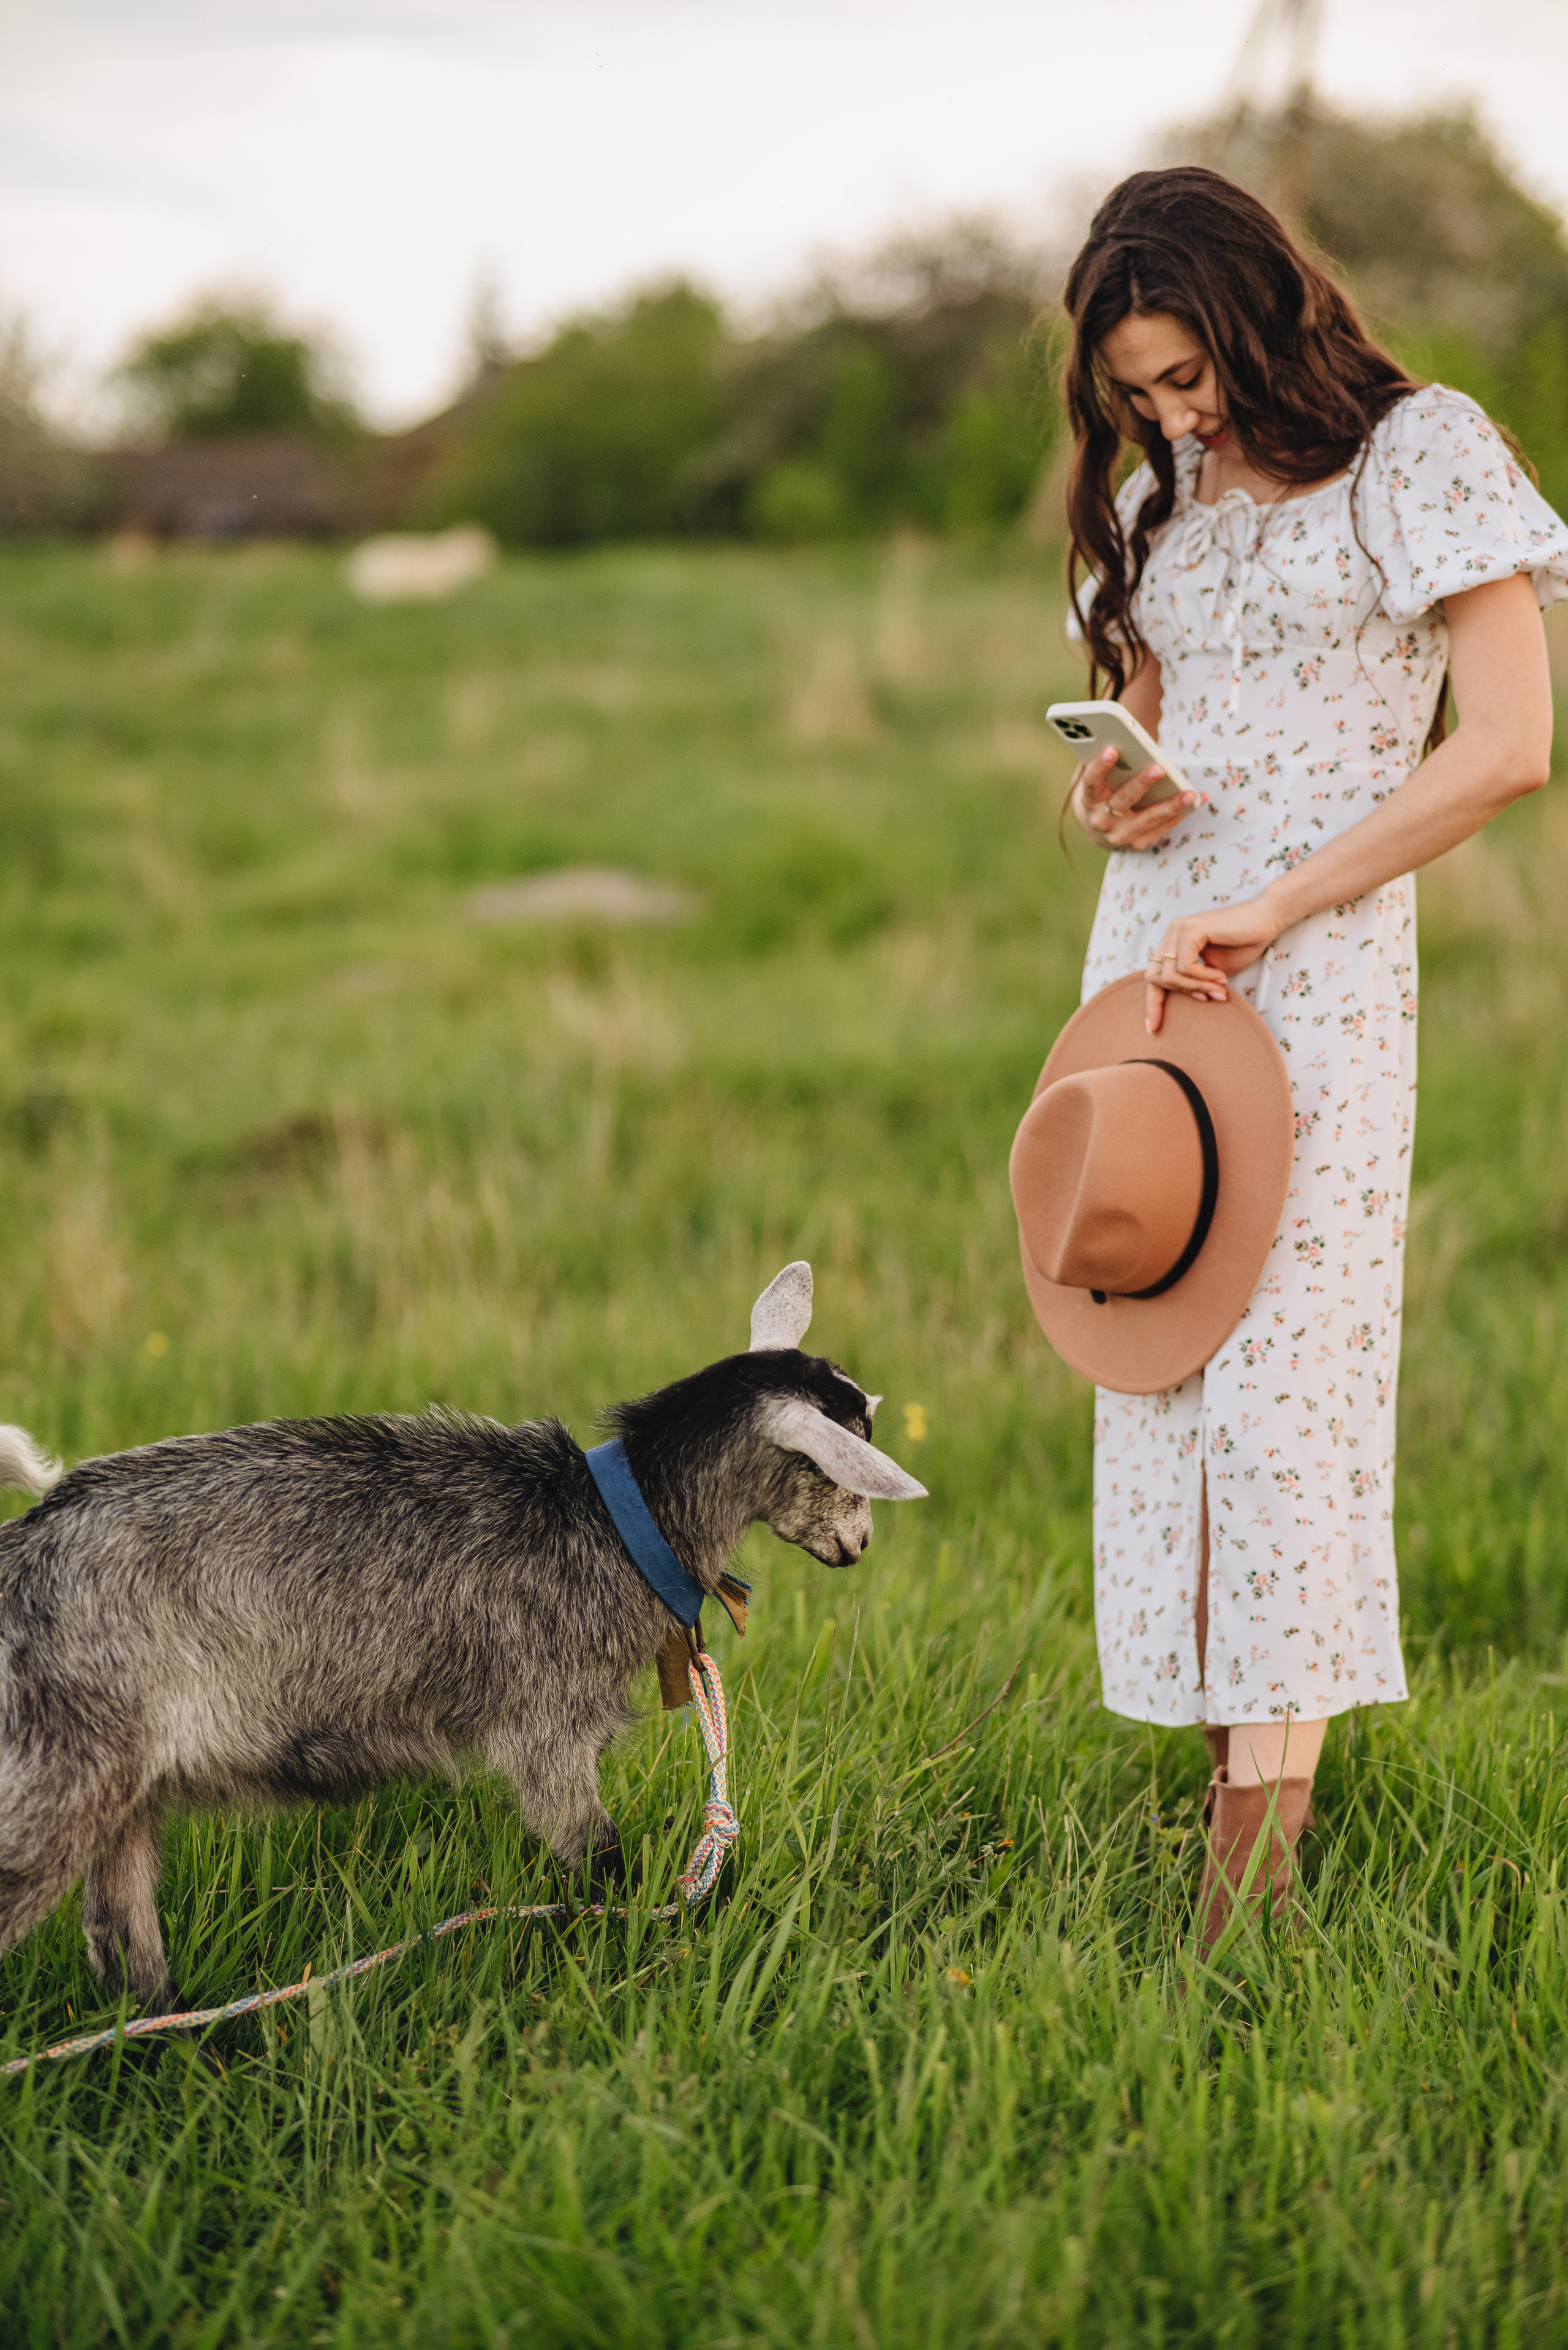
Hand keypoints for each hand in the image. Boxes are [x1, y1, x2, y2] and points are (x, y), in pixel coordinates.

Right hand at [1072, 745, 1203, 849]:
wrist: (1098, 830)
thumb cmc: (1102, 794)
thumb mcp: (1098, 780)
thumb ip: (1107, 763)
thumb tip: (1123, 738)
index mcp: (1088, 800)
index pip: (1091, 782)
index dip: (1100, 767)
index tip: (1112, 750)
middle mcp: (1101, 820)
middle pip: (1122, 800)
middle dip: (1141, 784)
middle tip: (1159, 769)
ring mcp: (1119, 836)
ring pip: (1147, 819)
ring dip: (1171, 806)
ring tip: (1191, 794)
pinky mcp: (1136, 844)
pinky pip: (1161, 829)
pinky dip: (1180, 814)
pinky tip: (1198, 799)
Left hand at [1144, 888, 1289, 1032]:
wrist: (1267, 919)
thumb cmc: (1243, 945)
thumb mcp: (1213, 973)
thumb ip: (1193, 983)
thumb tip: (1178, 1003)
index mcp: (1174, 942)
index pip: (1153, 976)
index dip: (1152, 1004)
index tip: (1153, 1029)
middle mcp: (1171, 933)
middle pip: (1154, 977)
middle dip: (1180, 994)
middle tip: (1209, 997)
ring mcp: (1179, 929)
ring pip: (1170, 975)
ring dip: (1197, 987)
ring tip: (1219, 989)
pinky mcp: (1190, 929)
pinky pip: (1185, 967)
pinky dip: (1203, 978)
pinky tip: (1221, 976)